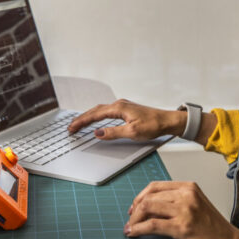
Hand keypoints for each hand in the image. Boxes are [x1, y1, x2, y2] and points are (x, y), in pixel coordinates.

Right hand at [66, 99, 184, 140]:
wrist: (167, 120)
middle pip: (95, 110)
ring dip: (89, 117)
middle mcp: (119, 104)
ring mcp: (122, 106)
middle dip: (82, 119)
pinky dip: (97, 116)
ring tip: (79, 124)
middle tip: (71, 127)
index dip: (82, 121)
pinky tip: (96, 120)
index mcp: (118, 108)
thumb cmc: (153, 125)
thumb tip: (97, 133)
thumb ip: (113, 132)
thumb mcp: (132, 132)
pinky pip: (106, 111)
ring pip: (100, 110)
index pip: (95, 115)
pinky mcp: (126, 109)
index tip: (72, 128)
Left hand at [125, 180, 238, 238]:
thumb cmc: (216, 232)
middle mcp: (187, 195)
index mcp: (189, 187)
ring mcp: (185, 210)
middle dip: (134, 209)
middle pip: (148, 196)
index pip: (155, 186)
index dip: (140, 197)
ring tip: (130, 228)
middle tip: (130, 220)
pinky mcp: (183, 227)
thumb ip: (177, 204)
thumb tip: (149, 208)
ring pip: (147, 208)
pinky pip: (152, 225)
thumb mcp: (196, 208)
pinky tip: (134, 234)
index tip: (133, 208)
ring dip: (134, 220)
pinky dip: (139, 229)